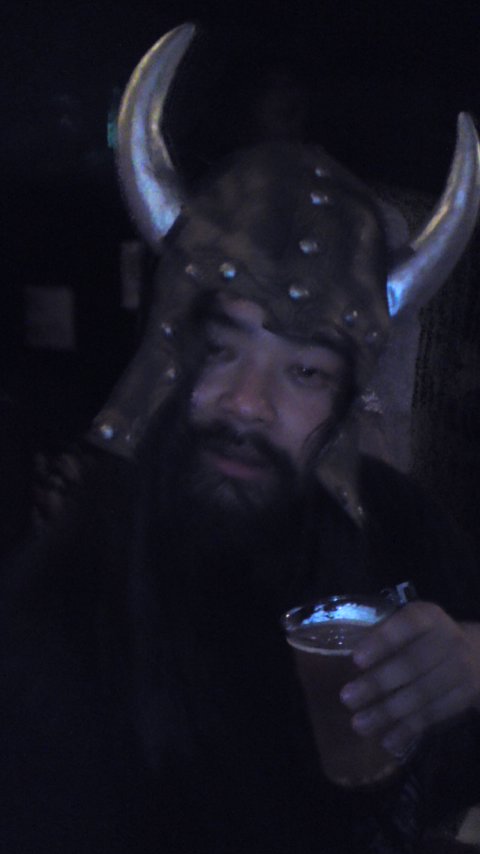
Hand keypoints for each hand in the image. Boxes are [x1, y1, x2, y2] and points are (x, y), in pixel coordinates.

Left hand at [339, 602, 479, 756]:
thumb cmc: (430, 639)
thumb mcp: (415, 627)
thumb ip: (388, 637)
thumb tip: (344, 655)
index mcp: (429, 617)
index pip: (406, 625)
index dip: (382, 642)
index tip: (356, 660)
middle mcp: (449, 640)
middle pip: (411, 664)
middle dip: (377, 683)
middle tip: (347, 698)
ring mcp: (461, 669)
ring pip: (422, 694)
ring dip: (388, 712)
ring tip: (359, 725)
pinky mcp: (467, 696)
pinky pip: (435, 715)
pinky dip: (410, 730)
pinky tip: (388, 741)